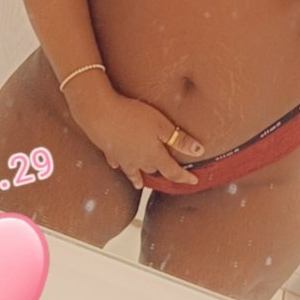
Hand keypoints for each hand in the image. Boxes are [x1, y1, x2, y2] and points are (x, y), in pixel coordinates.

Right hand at [82, 95, 204, 188]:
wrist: (100, 114)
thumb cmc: (133, 117)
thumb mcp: (162, 125)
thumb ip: (180, 139)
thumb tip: (199, 151)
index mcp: (153, 156)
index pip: (173, 172)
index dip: (184, 178)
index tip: (194, 182)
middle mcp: (138, 161)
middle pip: (153, 171)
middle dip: (162, 174)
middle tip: (168, 177)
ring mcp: (122, 157)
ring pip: (132, 171)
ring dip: (137, 178)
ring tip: (139, 185)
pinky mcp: (109, 150)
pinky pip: (116, 161)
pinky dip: (119, 165)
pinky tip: (117, 165)